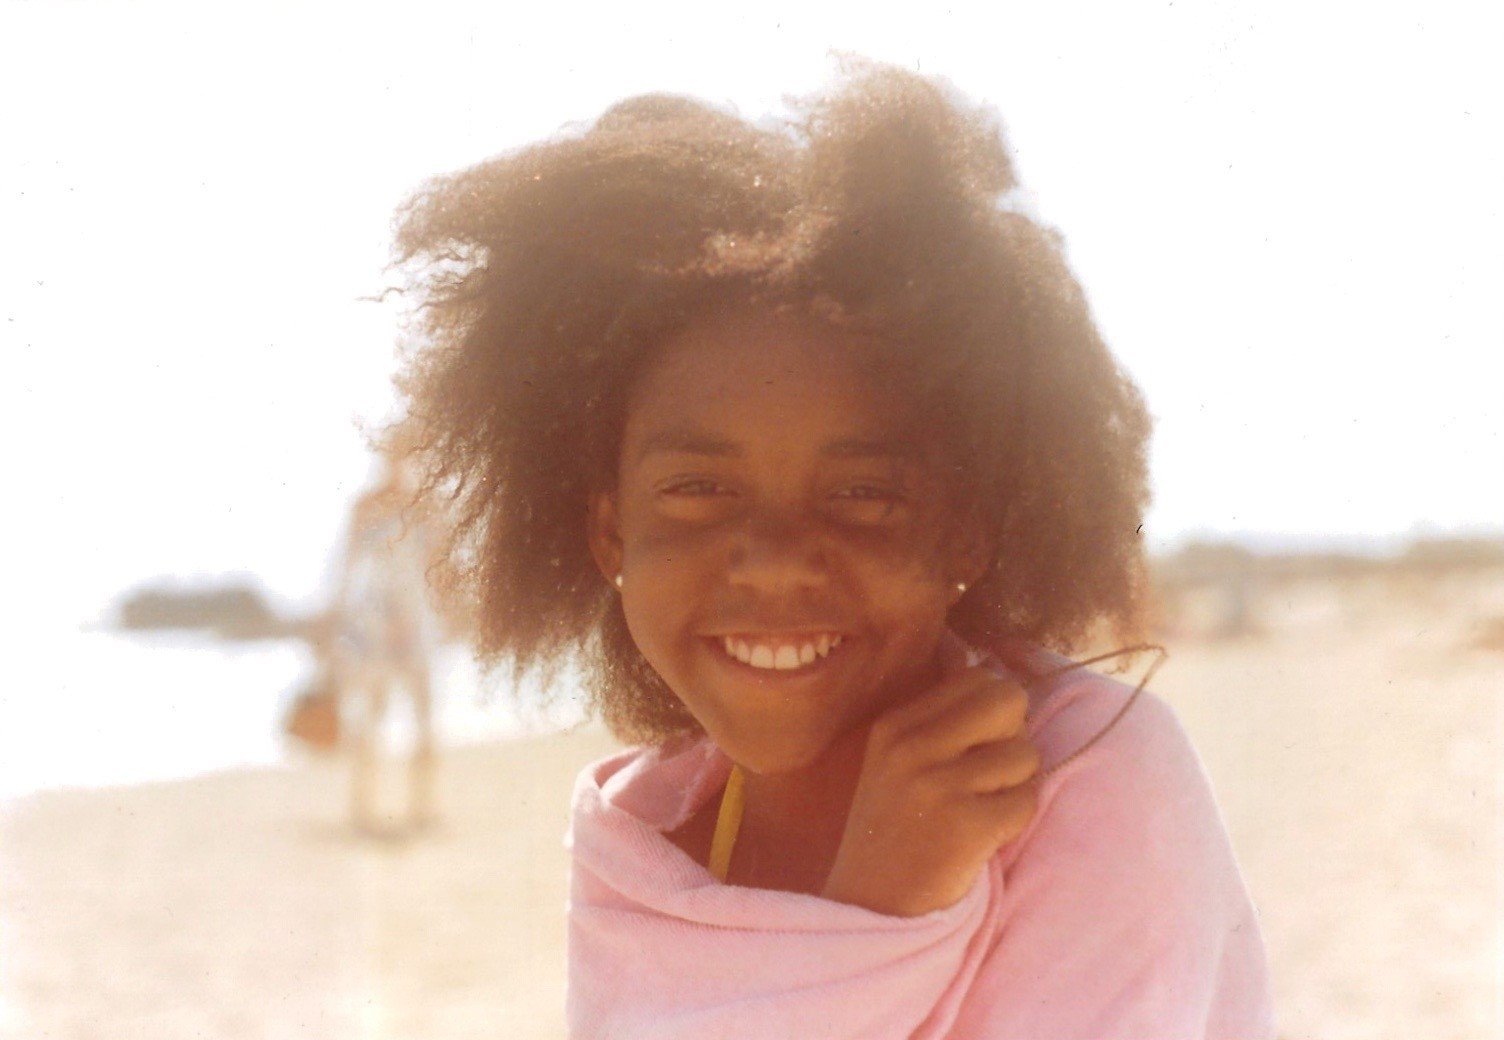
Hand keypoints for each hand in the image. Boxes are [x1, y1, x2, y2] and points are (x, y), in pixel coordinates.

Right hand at [821, 665, 1039, 916]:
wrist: (872, 910)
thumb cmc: (896, 833)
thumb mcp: (897, 764)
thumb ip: (942, 723)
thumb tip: (1006, 682)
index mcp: (895, 725)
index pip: (977, 678)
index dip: (994, 713)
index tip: (976, 749)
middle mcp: (911, 747)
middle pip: (1008, 699)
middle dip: (1014, 735)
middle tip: (992, 775)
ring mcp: (936, 786)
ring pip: (1025, 754)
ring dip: (1016, 786)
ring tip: (981, 811)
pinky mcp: (965, 826)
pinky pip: (1027, 800)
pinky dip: (1017, 820)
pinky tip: (985, 837)